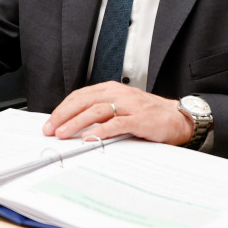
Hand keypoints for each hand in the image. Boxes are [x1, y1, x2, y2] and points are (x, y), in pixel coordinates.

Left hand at [43, 82, 192, 145]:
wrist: (177, 117)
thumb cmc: (147, 114)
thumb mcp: (121, 106)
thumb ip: (100, 111)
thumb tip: (73, 123)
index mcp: (111, 89)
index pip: (80, 96)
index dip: (62, 109)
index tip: (50, 122)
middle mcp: (118, 94)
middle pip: (84, 101)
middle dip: (64, 115)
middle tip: (51, 129)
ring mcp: (129, 105)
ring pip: (96, 111)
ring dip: (76, 122)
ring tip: (63, 133)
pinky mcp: (139, 119)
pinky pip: (116, 123)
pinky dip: (101, 131)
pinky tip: (90, 138)